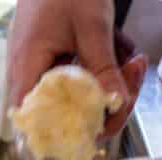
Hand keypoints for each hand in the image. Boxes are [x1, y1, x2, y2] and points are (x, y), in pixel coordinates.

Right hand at [8, 0, 147, 134]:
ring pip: (80, 96)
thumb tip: (116, 105)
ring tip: (133, 58)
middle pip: (67, 112)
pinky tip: (122, 49)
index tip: (105, 119)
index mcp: (27, 71)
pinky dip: (106, 67)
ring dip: (113, 81)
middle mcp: (31, 76)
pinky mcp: (57, 60)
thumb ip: (103, 67)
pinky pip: (83, 77)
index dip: (69, 131)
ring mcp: (44, 69)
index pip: (38, 122)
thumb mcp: (91, 26)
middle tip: (134, 73)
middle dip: (107, 100)